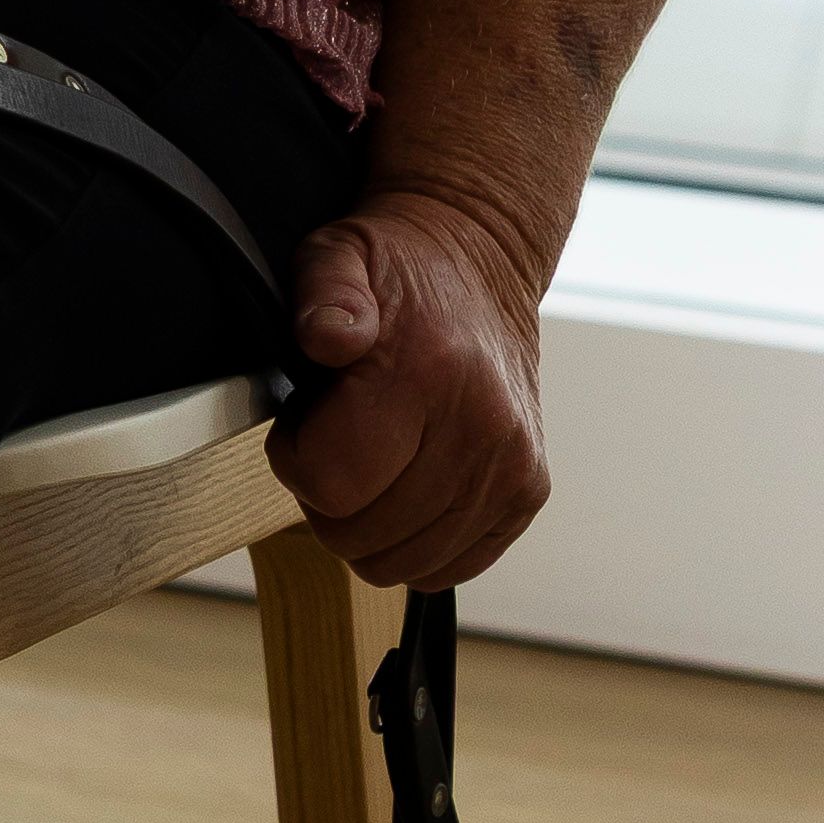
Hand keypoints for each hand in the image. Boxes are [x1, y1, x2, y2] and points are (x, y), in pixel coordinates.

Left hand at [280, 184, 548, 591]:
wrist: (483, 268)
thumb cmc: (400, 271)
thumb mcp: (337, 256)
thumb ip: (321, 294)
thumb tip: (328, 335)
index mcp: (426, 374)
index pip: (330, 484)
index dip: (295, 459)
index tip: (303, 423)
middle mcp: (481, 429)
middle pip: (359, 535)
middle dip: (326, 495)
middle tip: (337, 438)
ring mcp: (511, 469)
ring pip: (400, 564)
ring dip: (369, 523)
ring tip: (373, 457)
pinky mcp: (528, 493)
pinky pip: (450, 566)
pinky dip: (415, 542)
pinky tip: (407, 486)